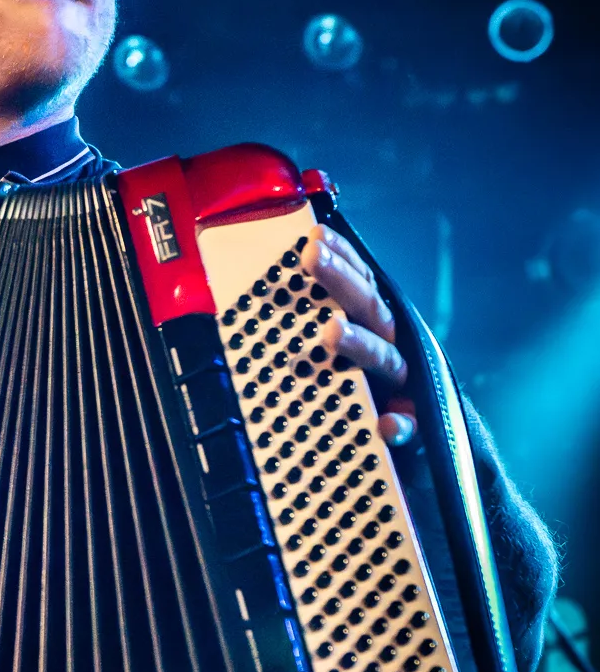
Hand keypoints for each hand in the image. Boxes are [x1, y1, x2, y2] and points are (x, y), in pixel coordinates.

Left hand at [299, 226, 416, 446]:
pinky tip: (387, 426)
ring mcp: (400, 383)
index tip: (315, 235)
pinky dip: (399, 424)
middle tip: (311, 256)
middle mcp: (389, 346)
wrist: (404, 436)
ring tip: (332, 331)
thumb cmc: (359, 389)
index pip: (361, 283)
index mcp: (373, 326)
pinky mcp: (408, 423)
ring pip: (383, 357)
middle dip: (340, 281)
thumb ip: (312, 325)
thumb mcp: (335, 354)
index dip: (343, 258)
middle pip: (368, 308)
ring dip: (359, 343)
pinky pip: (407, 424)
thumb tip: (262, 296)